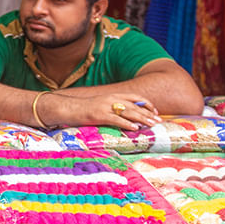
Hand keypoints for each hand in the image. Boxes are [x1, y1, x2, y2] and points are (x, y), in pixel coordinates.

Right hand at [46, 90, 160, 130]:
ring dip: (142, 118)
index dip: (147, 103)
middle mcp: (110, 98)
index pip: (135, 97)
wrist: (65, 108)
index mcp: (111, 95)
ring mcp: (104, 106)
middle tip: (159, 121)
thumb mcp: (100, 105)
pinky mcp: (98, 115)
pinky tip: (135, 129)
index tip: (155, 111)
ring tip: (152, 125)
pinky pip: (116, 119)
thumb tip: (126, 117)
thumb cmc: (82, 109)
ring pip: (128, 112)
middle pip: (134, 105)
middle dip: (148, 113)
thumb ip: (113, 108)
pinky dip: (127, 124)